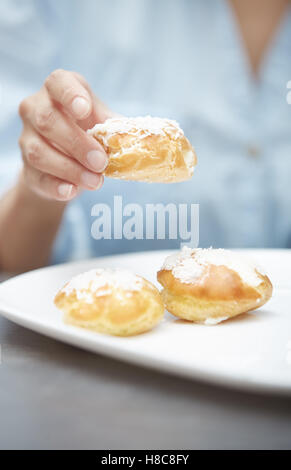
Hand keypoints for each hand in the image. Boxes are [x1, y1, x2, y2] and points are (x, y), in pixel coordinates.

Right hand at [18, 69, 112, 200]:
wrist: (64, 162)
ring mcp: (26, 139)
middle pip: (47, 121)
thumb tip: (135, 137)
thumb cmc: (86, 131)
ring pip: (39, 152)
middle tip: (100, 162)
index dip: (70, 95)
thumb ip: (115, 127)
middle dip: (76, 143)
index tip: (84, 109)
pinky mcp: (28, 169)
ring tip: (95, 181)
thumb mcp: (102, 123)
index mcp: (57, 90)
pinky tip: (72, 191)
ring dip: (70, 169)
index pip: (58, 83)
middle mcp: (35, 109)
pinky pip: (37, 177)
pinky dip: (56, 186)